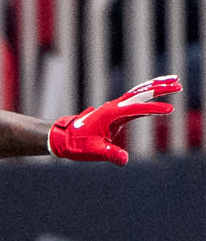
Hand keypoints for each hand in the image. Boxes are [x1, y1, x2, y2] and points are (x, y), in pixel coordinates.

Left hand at [49, 75, 180, 165]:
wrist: (63, 139)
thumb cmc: (77, 145)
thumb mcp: (94, 151)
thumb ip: (110, 154)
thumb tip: (124, 160)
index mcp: (110, 114)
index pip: (137, 109)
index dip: (154, 109)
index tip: (169, 109)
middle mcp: (113, 107)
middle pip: (140, 94)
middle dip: (160, 88)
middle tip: (178, 83)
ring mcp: (114, 108)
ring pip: (138, 93)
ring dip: (156, 87)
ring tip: (174, 80)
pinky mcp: (115, 112)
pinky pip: (135, 100)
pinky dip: (148, 95)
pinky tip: (158, 94)